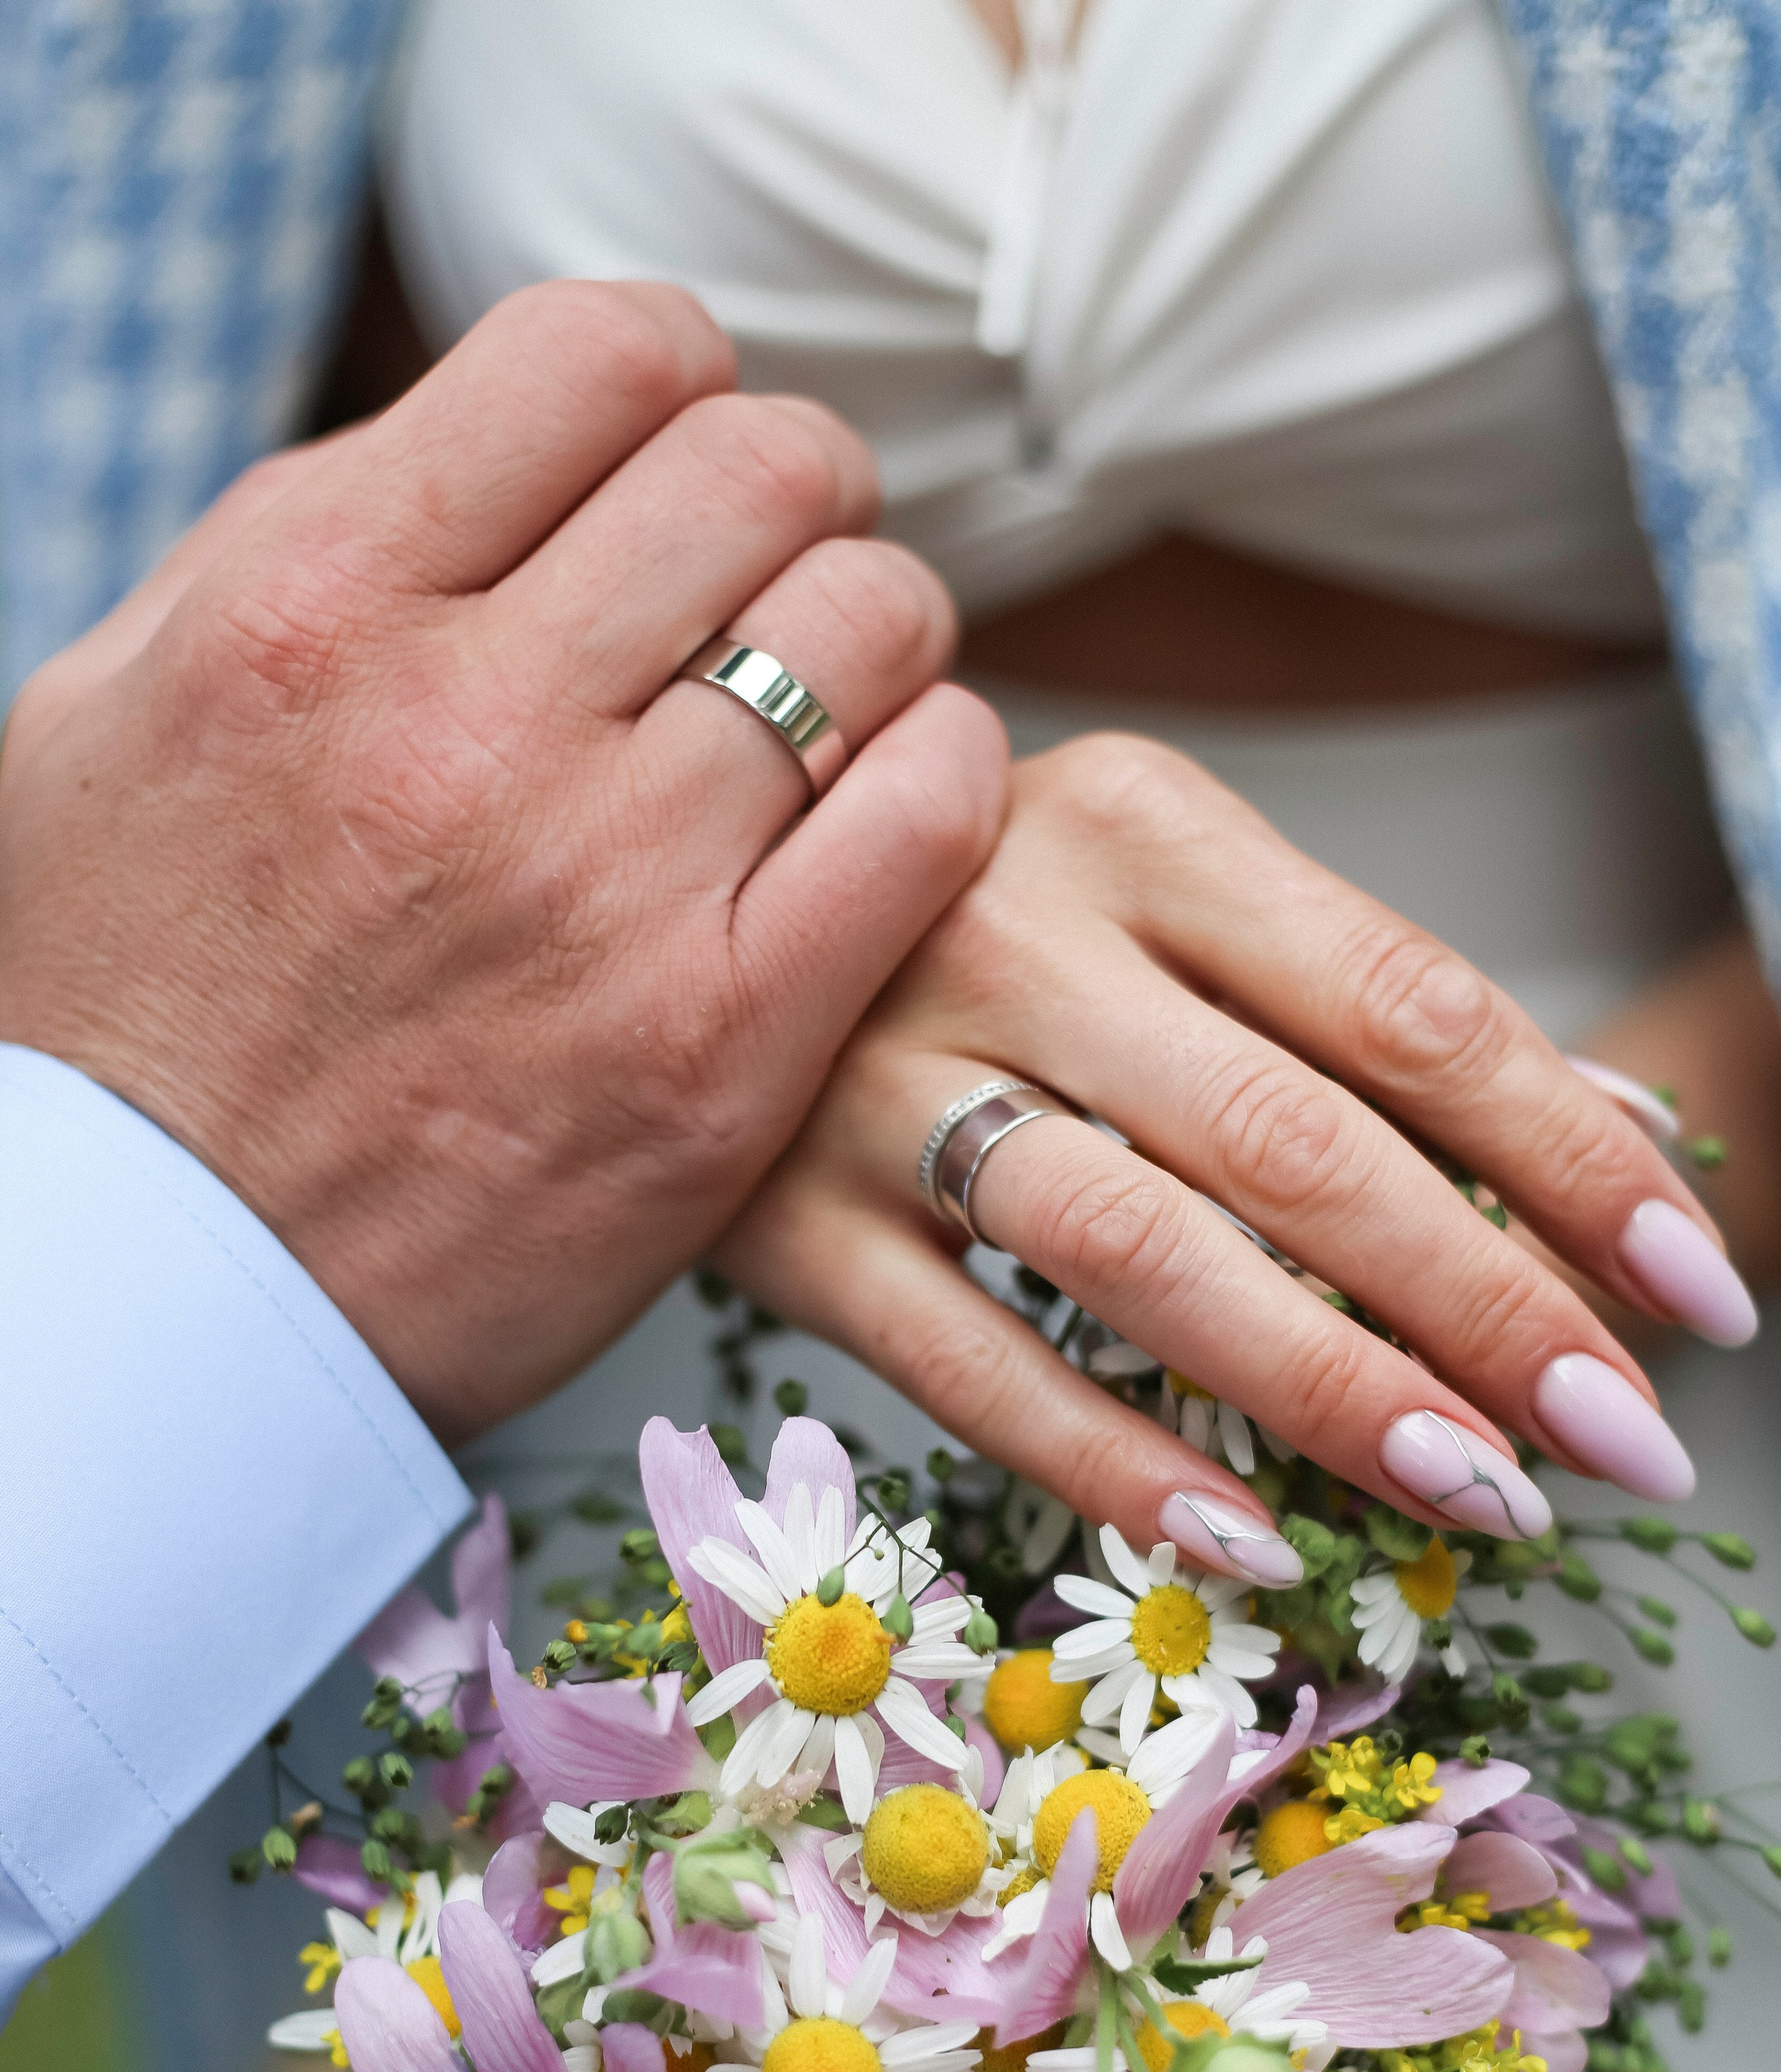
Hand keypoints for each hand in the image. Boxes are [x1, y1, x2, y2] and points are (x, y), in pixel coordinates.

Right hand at [0, 282, 1004, 1440]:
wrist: (169, 1297)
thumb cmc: (134, 1006)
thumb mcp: (121, 714)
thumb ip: (304, 553)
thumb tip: (499, 454)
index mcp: (313, 604)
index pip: (603, 352)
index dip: (677, 375)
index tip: (677, 452)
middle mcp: (470, 718)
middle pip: (767, 468)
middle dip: (801, 496)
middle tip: (783, 574)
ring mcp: (611, 886)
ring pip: (875, 623)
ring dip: (883, 638)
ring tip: (839, 705)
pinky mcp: (724, 1043)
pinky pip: (934, 812)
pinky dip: (945, 774)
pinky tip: (893, 805)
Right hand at [718, 736, 1752, 1569]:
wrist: (657, 890)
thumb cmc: (975, 915)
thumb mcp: (1167, 897)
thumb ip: (1368, 1008)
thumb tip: (1633, 1132)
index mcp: (1140, 824)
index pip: (1410, 1003)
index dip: (1574, 1157)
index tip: (1695, 1288)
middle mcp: (1011, 929)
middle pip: (1295, 1138)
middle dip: (1485, 1305)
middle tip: (1621, 1438)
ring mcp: (878, 1076)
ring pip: (1139, 1252)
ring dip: (1326, 1389)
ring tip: (1475, 1494)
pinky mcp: (783, 1219)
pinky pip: (971, 1365)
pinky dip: (1116, 1461)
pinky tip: (1245, 1538)